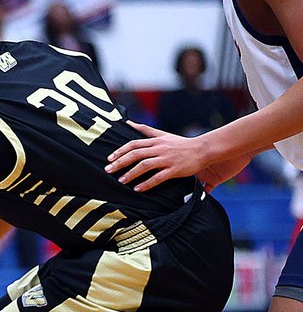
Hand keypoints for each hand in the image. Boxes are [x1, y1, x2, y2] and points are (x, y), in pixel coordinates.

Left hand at [105, 122, 235, 190]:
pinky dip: (147, 183)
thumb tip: (129, 123)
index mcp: (156, 141)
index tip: (109, 159)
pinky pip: (158, 177)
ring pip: (145, 165)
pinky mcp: (175, 169)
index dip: (120, 151)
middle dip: (120, 163)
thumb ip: (145, 130)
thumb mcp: (163, 135)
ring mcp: (167, 159)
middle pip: (136, 154)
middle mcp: (160, 148)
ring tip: (121, 181)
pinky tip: (138, 189)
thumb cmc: (181, 144)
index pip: (133, 144)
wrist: (203, 149)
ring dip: (131, 174)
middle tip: (108, 171)